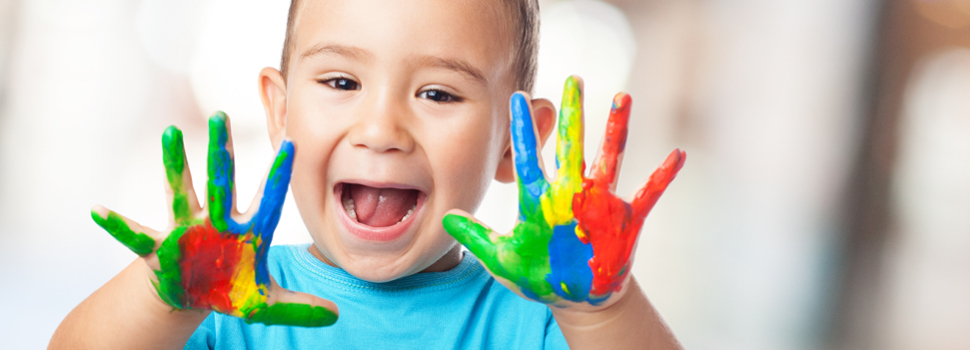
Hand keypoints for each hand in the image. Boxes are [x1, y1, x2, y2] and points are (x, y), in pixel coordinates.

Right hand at [92, 112, 337, 326]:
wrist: (192, 295)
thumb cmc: (229, 289)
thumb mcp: (264, 303)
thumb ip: (298, 307)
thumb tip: (336, 317)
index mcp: (248, 231)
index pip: (268, 198)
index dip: (278, 175)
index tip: (291, 143)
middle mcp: (218, 222)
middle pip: (221, 182)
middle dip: (221, 152)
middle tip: (222, 116)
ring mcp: (187, 230)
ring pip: (180, 192)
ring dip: (174, 164)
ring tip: (170, 132)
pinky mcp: (159, 248)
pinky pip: (135, 235)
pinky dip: (117, 225)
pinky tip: (98, 211)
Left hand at [443, 77, 684, 306]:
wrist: (579, 297)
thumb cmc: (540, 277)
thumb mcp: (503, 260)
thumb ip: (477, 239)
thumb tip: (447, 218)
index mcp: (541, 200)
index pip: (529, 158)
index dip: (524, 130)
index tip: (518, 99)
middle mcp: (571, 193)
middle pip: (571, 146)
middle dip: (572, 113)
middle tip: (572, 79)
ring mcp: (600, 203)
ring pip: (609, 158)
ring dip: (617, 130)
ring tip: (623, 98)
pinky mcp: (626, 219)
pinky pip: (648, 193)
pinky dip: (663, 176)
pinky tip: (677, 155)